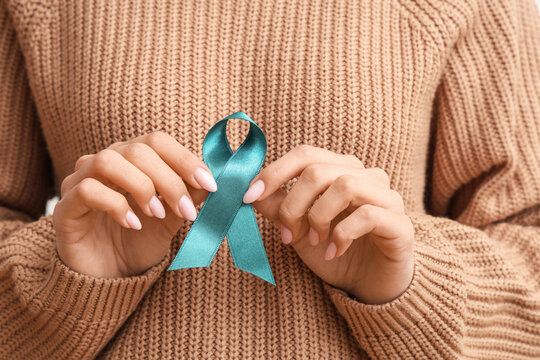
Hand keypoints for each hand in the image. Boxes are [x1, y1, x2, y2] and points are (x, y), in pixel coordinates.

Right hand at [53, 132, 217, 277]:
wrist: (108, 277)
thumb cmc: (139, 242)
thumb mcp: (171, 218)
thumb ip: (188, 197)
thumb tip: (213, 180)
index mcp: (131, 160)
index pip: (157, 141)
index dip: (185, 159)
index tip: (209, 184)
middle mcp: (104, 163)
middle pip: (137, 150)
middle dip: (169, 180)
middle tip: (187, 210)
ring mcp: (80, 182)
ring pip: (108, 161)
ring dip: (141, 187)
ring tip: (157, 214)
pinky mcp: (65, 207)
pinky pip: (87, 190)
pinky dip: (116, 205)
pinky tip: (133, 224)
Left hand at [243, 145, 414, 303]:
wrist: (371, 285)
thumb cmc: (334, 251)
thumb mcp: (299, 231)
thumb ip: (279, 209)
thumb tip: (251, 193)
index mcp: (341, 170)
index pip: (306, 154)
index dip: (274, 172)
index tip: (249, 196)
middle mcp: (366, 177)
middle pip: (319, 171)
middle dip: (293, 204)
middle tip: (287, 234)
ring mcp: (387, 198)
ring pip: (345, 185)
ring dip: (319, 216)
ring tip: (315, 240)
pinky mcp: (401, 223)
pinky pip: (368, 215)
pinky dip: (342, 235)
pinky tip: (334, 252)